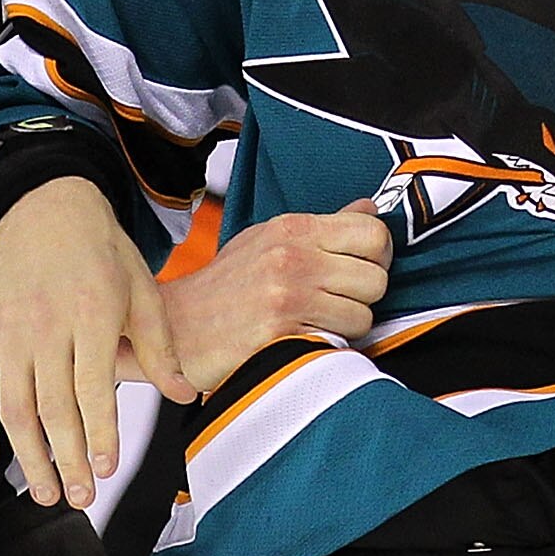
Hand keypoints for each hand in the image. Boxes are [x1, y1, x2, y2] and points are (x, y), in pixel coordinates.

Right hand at [0, 178, 196, 510]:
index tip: (107, 469)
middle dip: (67, 460)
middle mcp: (45, 324)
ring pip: (13, 406)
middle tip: (82, 498)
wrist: (47, 204)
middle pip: (52, 407)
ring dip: (28, 456)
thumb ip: (160, 346)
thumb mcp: (143, 289)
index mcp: (91, 315)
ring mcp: (6, 328)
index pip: (93, 388)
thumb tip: (184, 396)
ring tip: (47, 493)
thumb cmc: (102, 252)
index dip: (99, 433)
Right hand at [157, 199, 391, 392]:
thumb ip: (323, 227)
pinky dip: (330, 346)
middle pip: (376, 277)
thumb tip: (368, 209)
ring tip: (315, 323)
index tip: (362, 268)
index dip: (378, 256)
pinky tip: (304, 340)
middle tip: (336, 302)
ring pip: (363, 315)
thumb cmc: (222, 289)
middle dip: (364, 296)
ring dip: (347, 326)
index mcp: (291, 229)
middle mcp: (292, 257)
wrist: (176, 327)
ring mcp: (287, 295)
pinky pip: (339, 341)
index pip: (373, 232)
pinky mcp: (281, 332)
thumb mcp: (267, 240)